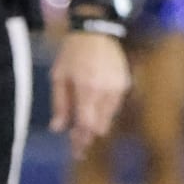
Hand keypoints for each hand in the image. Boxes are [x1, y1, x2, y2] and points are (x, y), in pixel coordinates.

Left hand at [49, 30, 130, 158]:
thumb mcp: (59, 77)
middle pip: (100, 125)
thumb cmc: (72, 53)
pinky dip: (105, 111)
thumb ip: (60, 104)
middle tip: (78, 144)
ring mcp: (118, 87)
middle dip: (89, 136)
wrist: (96, 31)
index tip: (76, 151)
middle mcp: (106, 90)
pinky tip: (95, 106)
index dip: (81, 140)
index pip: (86, 124)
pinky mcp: (125, 83)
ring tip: (85, 124)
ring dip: (97, 123)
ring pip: (109, 117)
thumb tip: (58, 128)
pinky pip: (115, 106)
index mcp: (87, 88)